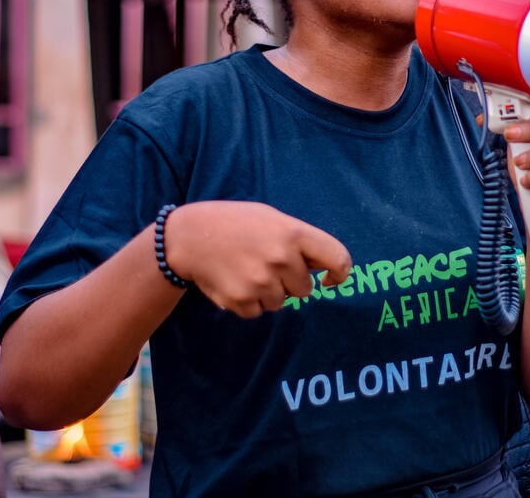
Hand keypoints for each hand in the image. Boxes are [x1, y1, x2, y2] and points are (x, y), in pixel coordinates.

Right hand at [163, 201, 351, 317]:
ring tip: (246, 270)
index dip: (340, 273)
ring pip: (281, 302)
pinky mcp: (242, 301)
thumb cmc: (235, 223)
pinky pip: (258, 311)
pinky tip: (235, 280)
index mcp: (294, 233)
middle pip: (305, 289)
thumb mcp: (272, 218)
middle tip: (267, 264)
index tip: (331, 279)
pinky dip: (249, 301)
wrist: (189, 237)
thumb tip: (325, 267)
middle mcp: (281, 259)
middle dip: (291, 282)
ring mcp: (262, 282)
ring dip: (268, 292)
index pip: (338, 258)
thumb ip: (300, 240)